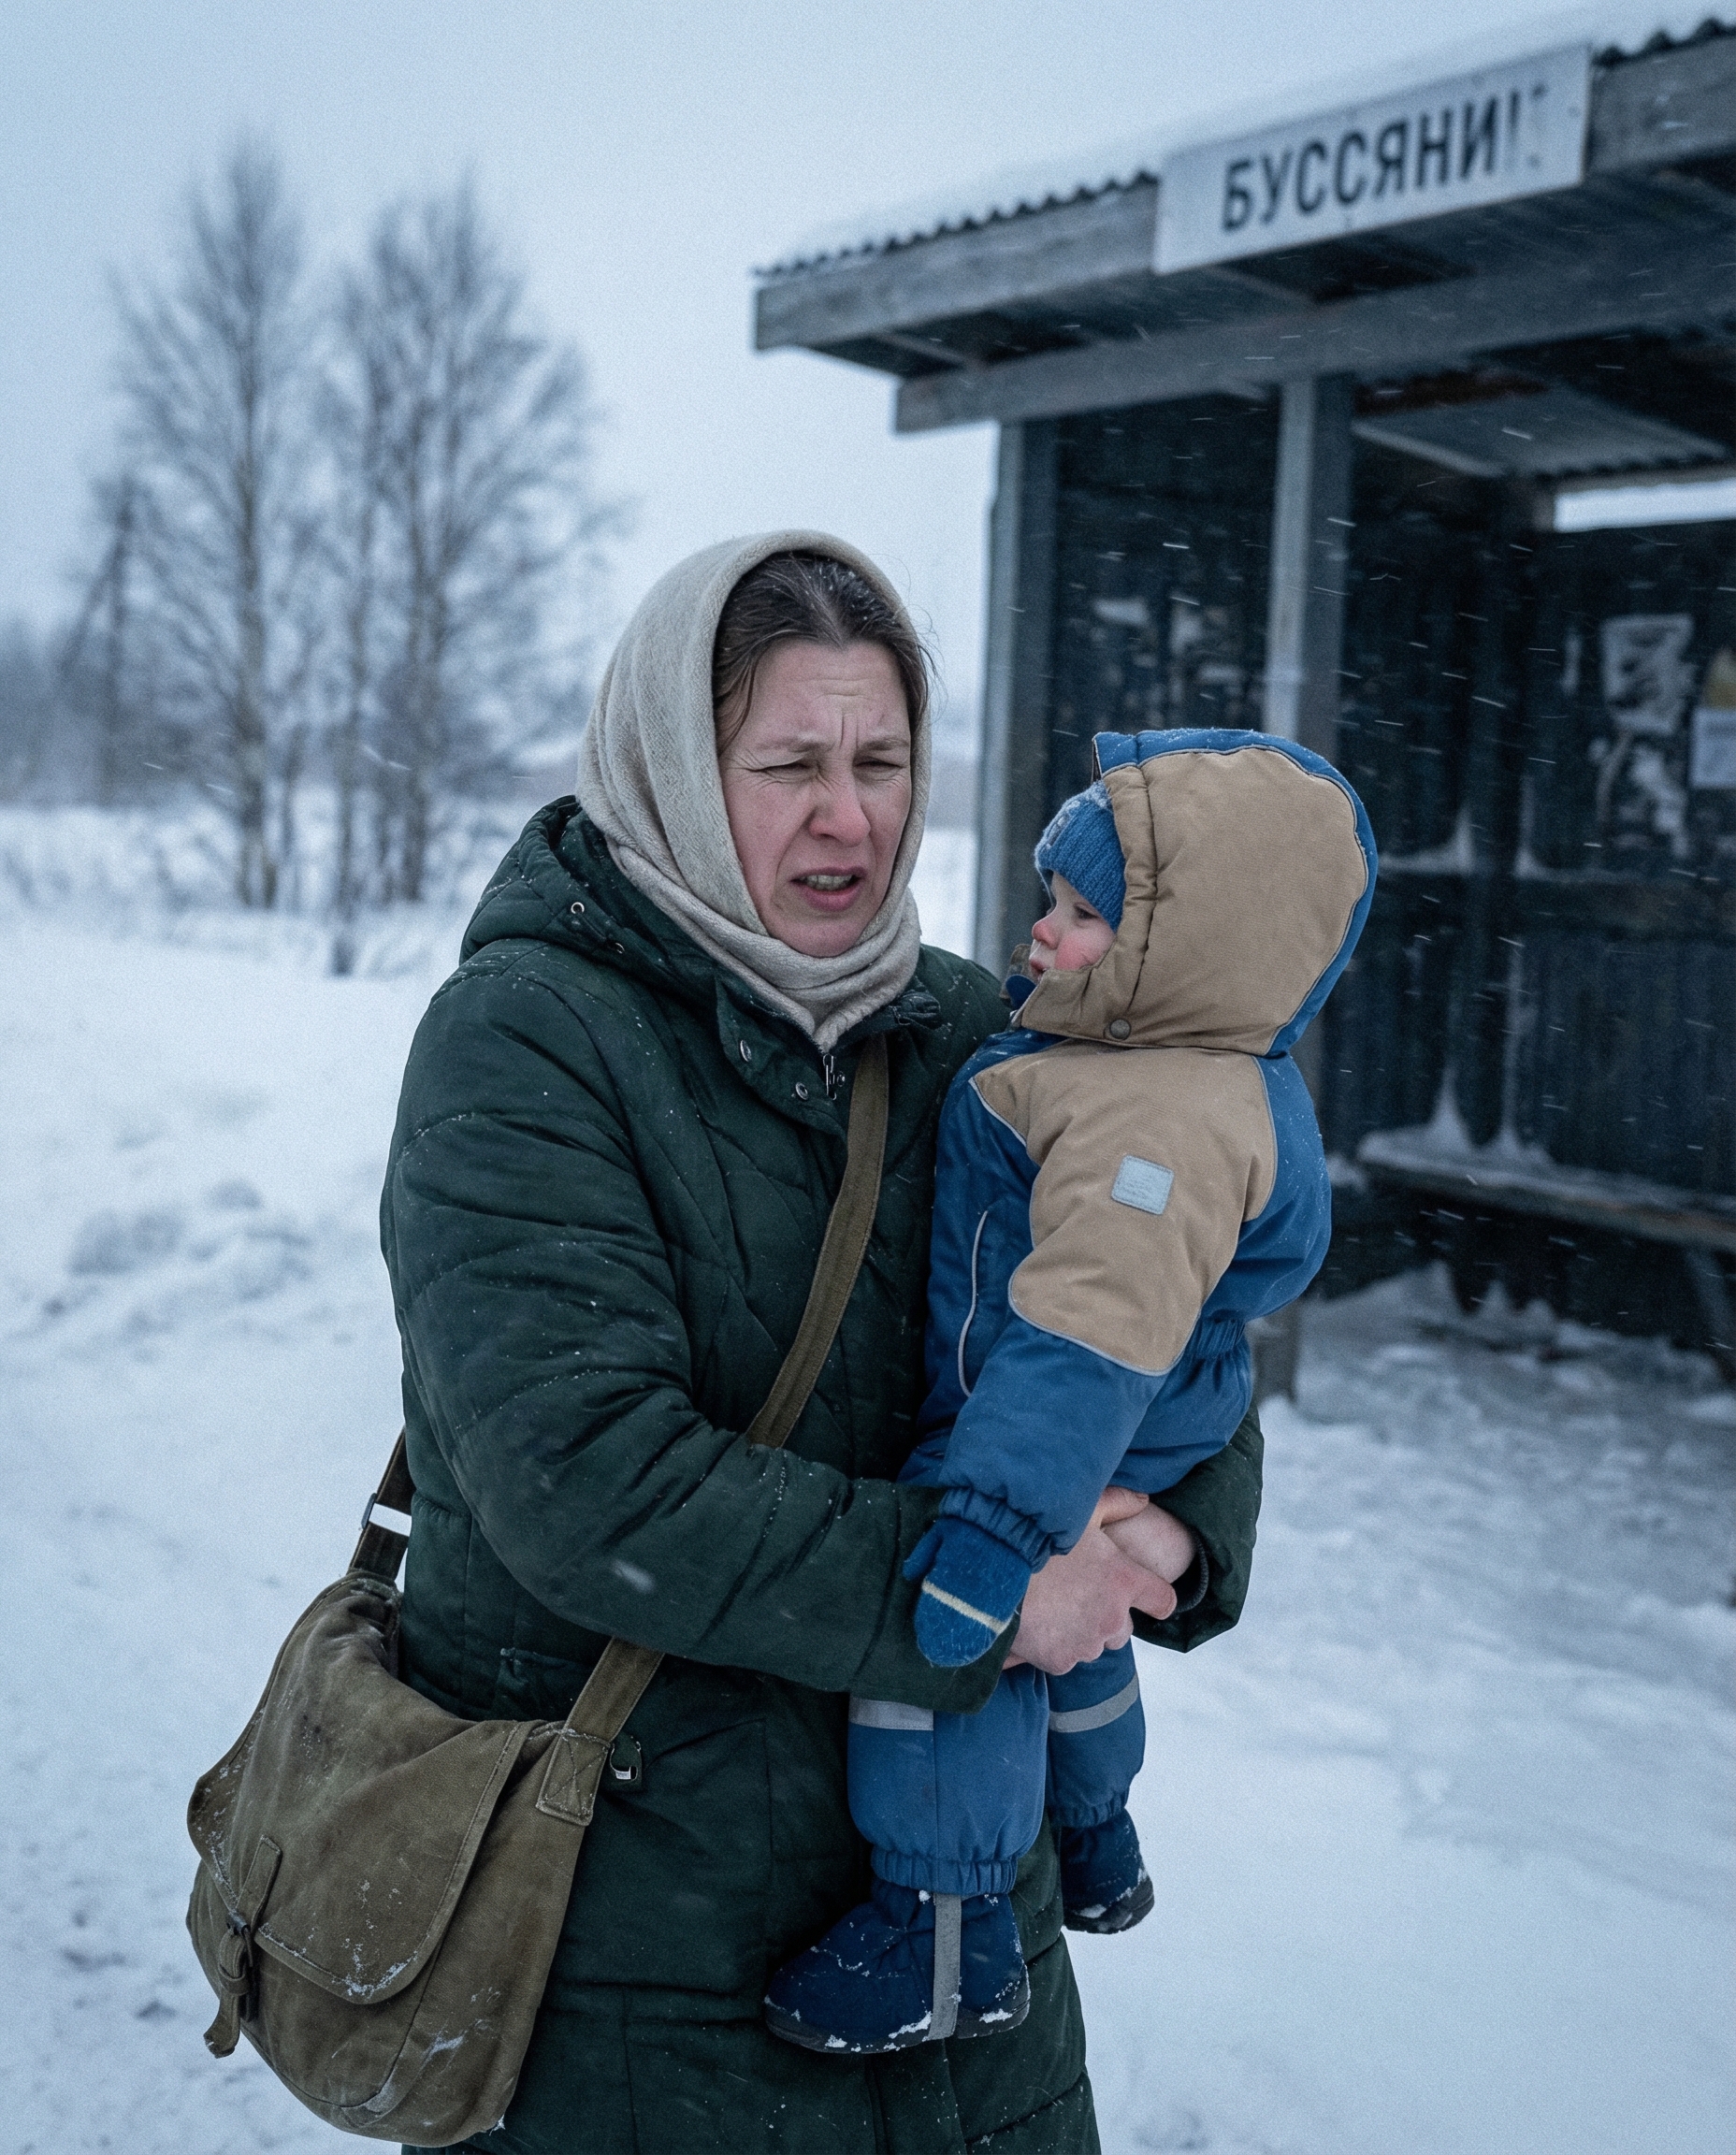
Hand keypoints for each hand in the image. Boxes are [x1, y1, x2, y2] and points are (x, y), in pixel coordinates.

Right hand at [1002, 1488, 1177, 1675]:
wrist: (988, 1570)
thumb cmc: (1035, 1535)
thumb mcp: (1079, 1510)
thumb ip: (1117, 1504)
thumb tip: (1143, 1500)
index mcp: (1123, 1580)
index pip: (1162, 1600)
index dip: (1153, 1597)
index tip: (1142, 1594)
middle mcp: (1111, 1617)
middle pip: (1122, 1628)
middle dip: (1105, 1616)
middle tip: (1076, 1595)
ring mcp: (1086, 1644)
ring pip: (1092, 1644)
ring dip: (1078, 1632)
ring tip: (1049, 1607)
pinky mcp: (1059, 1661)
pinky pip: (1063, 1658)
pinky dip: (1051, 1646)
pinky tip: (1032, 1624)